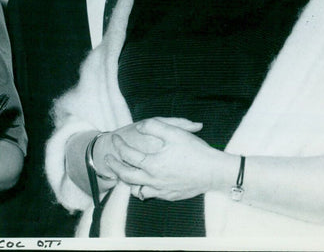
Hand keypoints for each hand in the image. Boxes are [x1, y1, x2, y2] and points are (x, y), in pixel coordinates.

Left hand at [103, 117, 229, 201]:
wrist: (215, 172)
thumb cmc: (196, 151)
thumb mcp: (174, 132)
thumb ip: (154, 126)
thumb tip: (140, 126)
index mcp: (152, 164)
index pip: (127, 154)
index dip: (118, 144)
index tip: (114, 138)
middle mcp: (154, 180)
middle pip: (126, 176)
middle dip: (114, 166)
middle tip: (108, 159)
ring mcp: (162, 190)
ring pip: (137, 190)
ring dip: (128, 181)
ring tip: (124, 172)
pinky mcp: (170, 196)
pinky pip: (150, 194)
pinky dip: (143, 188)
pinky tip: (144, 181)